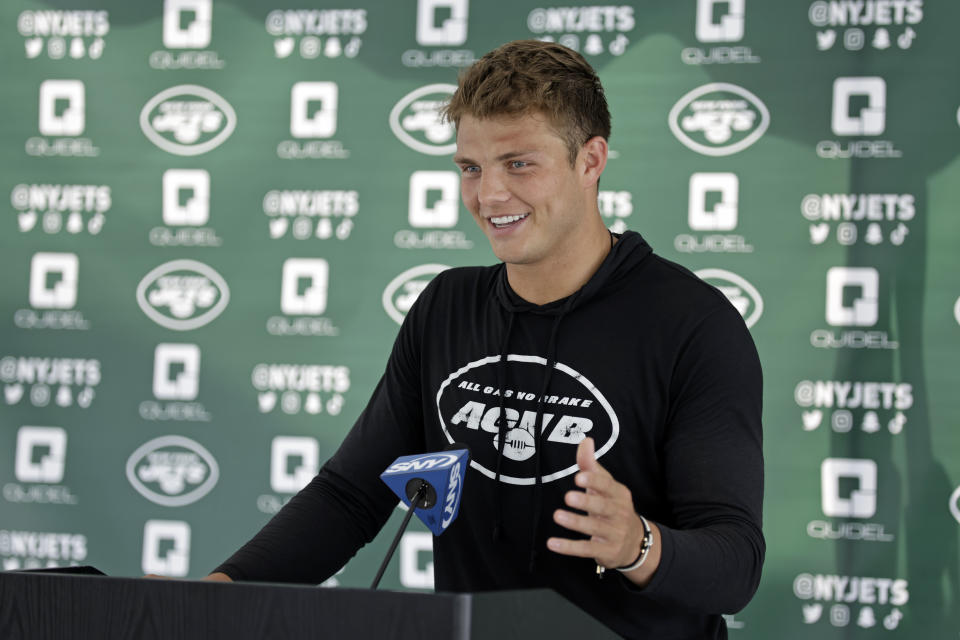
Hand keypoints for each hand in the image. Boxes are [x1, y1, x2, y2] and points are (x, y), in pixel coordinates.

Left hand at [547, 437, 659, 583]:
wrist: (635, 543)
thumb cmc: (613, 507)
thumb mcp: (606, 486)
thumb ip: (591, 465)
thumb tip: (586, 440)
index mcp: (619, 495)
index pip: (608, 486)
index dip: (594, 482)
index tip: (579, 477)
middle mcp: (619, 514)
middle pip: (603, 508)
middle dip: (586, 502)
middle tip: (568, 497)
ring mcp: (614, 534)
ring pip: (594, 529)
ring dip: (575, 523)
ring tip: (558, 515)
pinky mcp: (606, 552)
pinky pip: (586, 549)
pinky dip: (568, 547)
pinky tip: (552, 543)